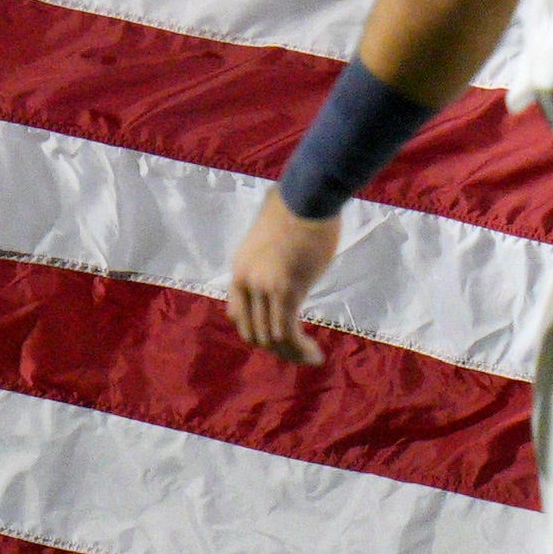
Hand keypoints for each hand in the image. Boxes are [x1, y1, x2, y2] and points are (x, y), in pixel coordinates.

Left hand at [226, 197, 339, 365]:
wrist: (308, 195)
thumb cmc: (299, 209)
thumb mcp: (275, 240)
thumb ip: (274, 262)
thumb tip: (288, 265)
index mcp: (240, 269)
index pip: (237, 315)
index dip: (258, 332)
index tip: (282, 337)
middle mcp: (246, 281)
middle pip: (252, 331)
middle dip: (276, 348)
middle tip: (300, 352)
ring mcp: (263, 286)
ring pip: (271, 337)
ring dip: (292, 353)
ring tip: (311, 358)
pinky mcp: (286, 289)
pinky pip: (287, 332)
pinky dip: (299, 350)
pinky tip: (314, 355)